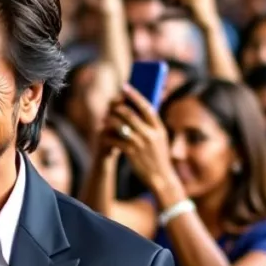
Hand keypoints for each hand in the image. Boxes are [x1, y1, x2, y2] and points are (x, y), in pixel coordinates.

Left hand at [102, 86, 180, 201]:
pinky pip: (115, 139)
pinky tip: (104, 134)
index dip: (134, 95)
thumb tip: (141, 108)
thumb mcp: (160, 139)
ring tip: (105, 118)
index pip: (146, 107)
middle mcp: (150, 134)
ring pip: (120, 125)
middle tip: (111, 104)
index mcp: (159, 128)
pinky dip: (108, 135)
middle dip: (117, 107)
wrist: (161, 178)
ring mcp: (140, 143)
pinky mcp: (131, 153)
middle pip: (130, 114)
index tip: (125, 87)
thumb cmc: (158, 156)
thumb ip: (151, 125)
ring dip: (110, 119)